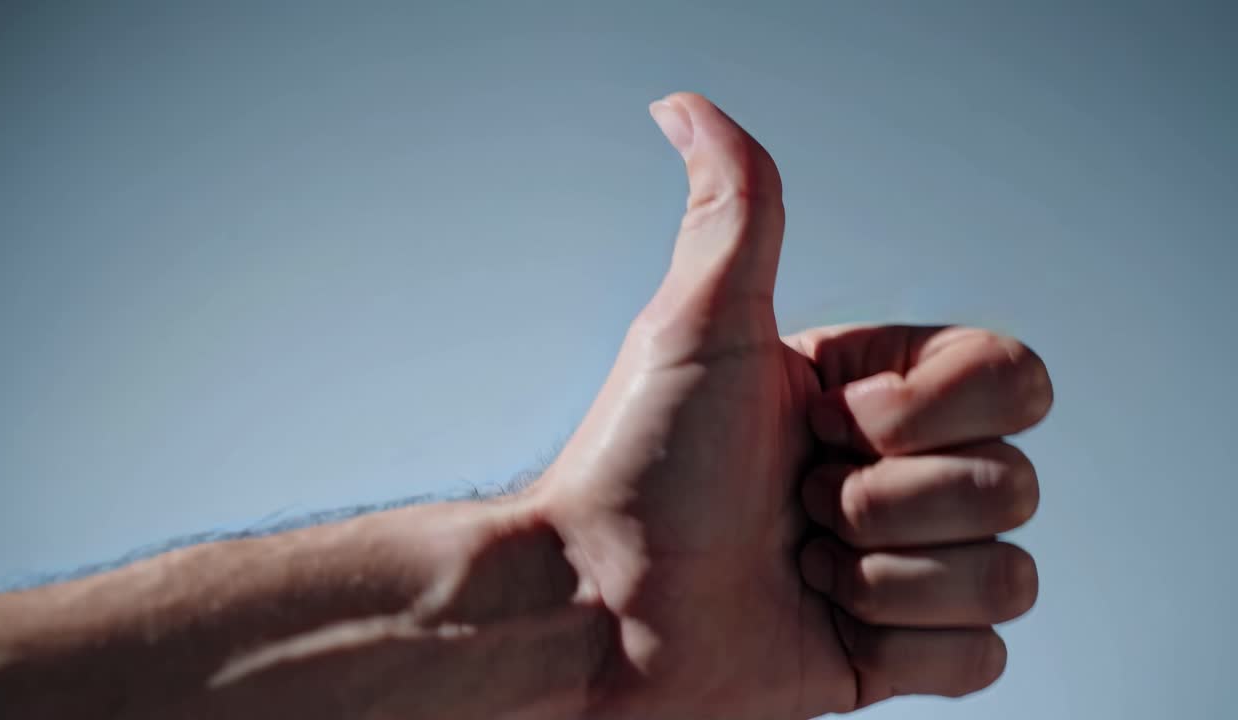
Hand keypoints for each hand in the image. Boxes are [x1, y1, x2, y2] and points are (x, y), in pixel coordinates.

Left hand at [533, 93, 1053, 717]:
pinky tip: (823, 621)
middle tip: (793, 503)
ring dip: (888, 573)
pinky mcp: (898, 650)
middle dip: (888, 501)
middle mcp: (899, 470)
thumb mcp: (696, 322)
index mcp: (877, 390)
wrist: (596, 604)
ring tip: (797, 563)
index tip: (818, 421)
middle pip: (1014, 481)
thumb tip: (683, 104)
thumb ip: (734, 207)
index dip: (924, 412)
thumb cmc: (639, 461)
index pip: (1015, 380)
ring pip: (1008, 573)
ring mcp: (904, 563)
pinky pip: (982, 654)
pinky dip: (902, 641)